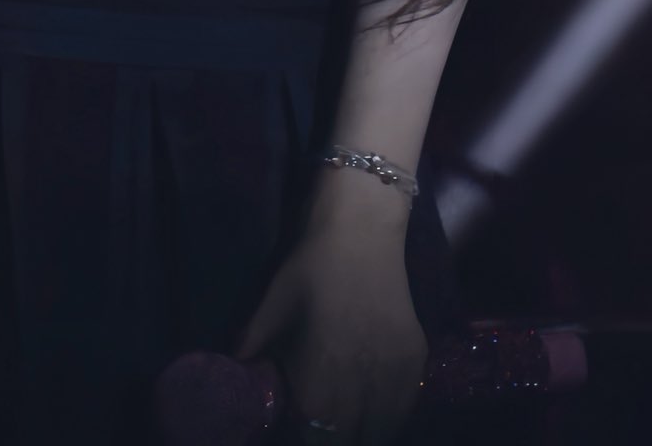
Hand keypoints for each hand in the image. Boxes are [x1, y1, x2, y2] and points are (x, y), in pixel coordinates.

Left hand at [234, 203, 425, 445]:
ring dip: (366, 427)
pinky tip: (377, 398)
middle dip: (335, 435)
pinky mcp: (417, 356)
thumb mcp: (268, 312)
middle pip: (352, 439)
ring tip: (350, 414)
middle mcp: (360, 392)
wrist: (360, 227)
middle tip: (323, 416)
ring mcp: (395, 375)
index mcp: (318, 389)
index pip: (318, 443)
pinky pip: (406, 402)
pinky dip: (392, 409)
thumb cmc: (308, 269)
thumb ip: (249, 353)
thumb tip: (234, 375)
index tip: (302, 422)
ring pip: (384, 428)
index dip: (309, 437)